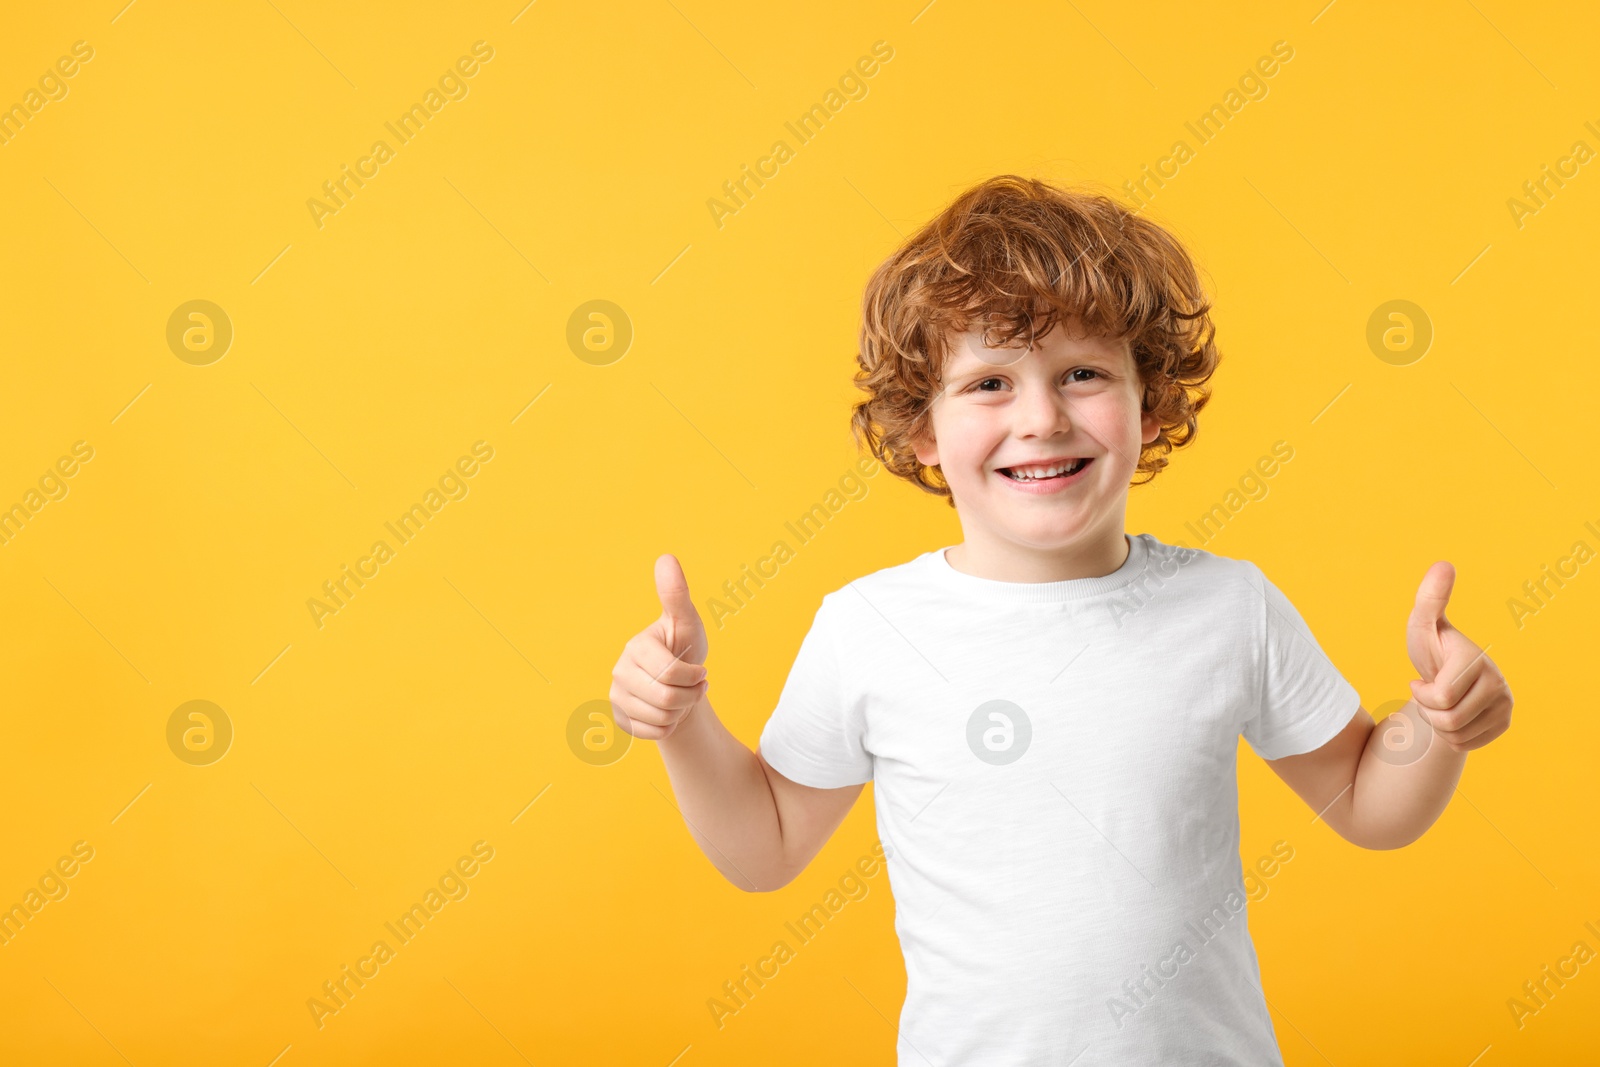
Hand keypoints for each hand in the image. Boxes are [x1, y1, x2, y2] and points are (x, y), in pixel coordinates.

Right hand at [609, 554, 709, 739]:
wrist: (680, 685)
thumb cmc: (685, 648)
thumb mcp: (687, 623)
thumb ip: (676, 595)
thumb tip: (666, 557)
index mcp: (635, 646)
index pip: (671, 674)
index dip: (694, 677)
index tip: (699, 671)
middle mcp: (619, 671)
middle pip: (667, 699)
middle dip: (690, 696)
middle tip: (692, 686)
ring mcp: (616, 696)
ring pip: (661, 719)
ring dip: (681, 712)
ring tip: (680, 697)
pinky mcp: (620, 719)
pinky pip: (653, 734)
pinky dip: (668, 728)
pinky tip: (667, 713)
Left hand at [1405, 561, 1512, 752]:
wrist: (1445, 677)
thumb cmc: (1430, 647)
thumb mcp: (1422, 624)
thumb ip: (1429, 598)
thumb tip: (1443, 564)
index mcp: (1476, 660)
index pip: (1441, 698)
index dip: (1421, 694)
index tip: (1420, 679)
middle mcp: (1497, 682)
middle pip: (1447, 720)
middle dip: (1428, 710)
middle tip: (1430, 694)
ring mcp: (1504, 704)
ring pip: (1454, 735)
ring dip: (1437, 723)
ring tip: (1441, 702)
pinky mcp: (1504, 722)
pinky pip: (1464, 745)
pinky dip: (1450, 735)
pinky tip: (1452, 714)